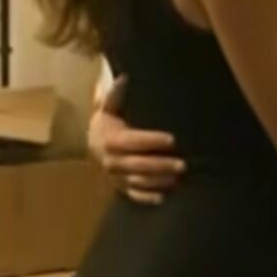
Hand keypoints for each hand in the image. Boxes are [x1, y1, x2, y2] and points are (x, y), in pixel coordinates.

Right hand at [88, 75, 185, 204]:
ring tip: (179, 178)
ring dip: (159, 182)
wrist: (94, 145)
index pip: (133, 141)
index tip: (172, 139)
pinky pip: (135, 196)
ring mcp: (116, 177)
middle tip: (183, 164)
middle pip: (137, 165)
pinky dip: (149, 198)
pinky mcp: (121, 188)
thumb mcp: (109, 107)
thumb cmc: (109, 123)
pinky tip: (165, 197)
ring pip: (138, 182)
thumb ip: (115, 95)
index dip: (152, 141)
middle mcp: (112, 161)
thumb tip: (124, 77)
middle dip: (161, 165)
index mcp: (110, 140)